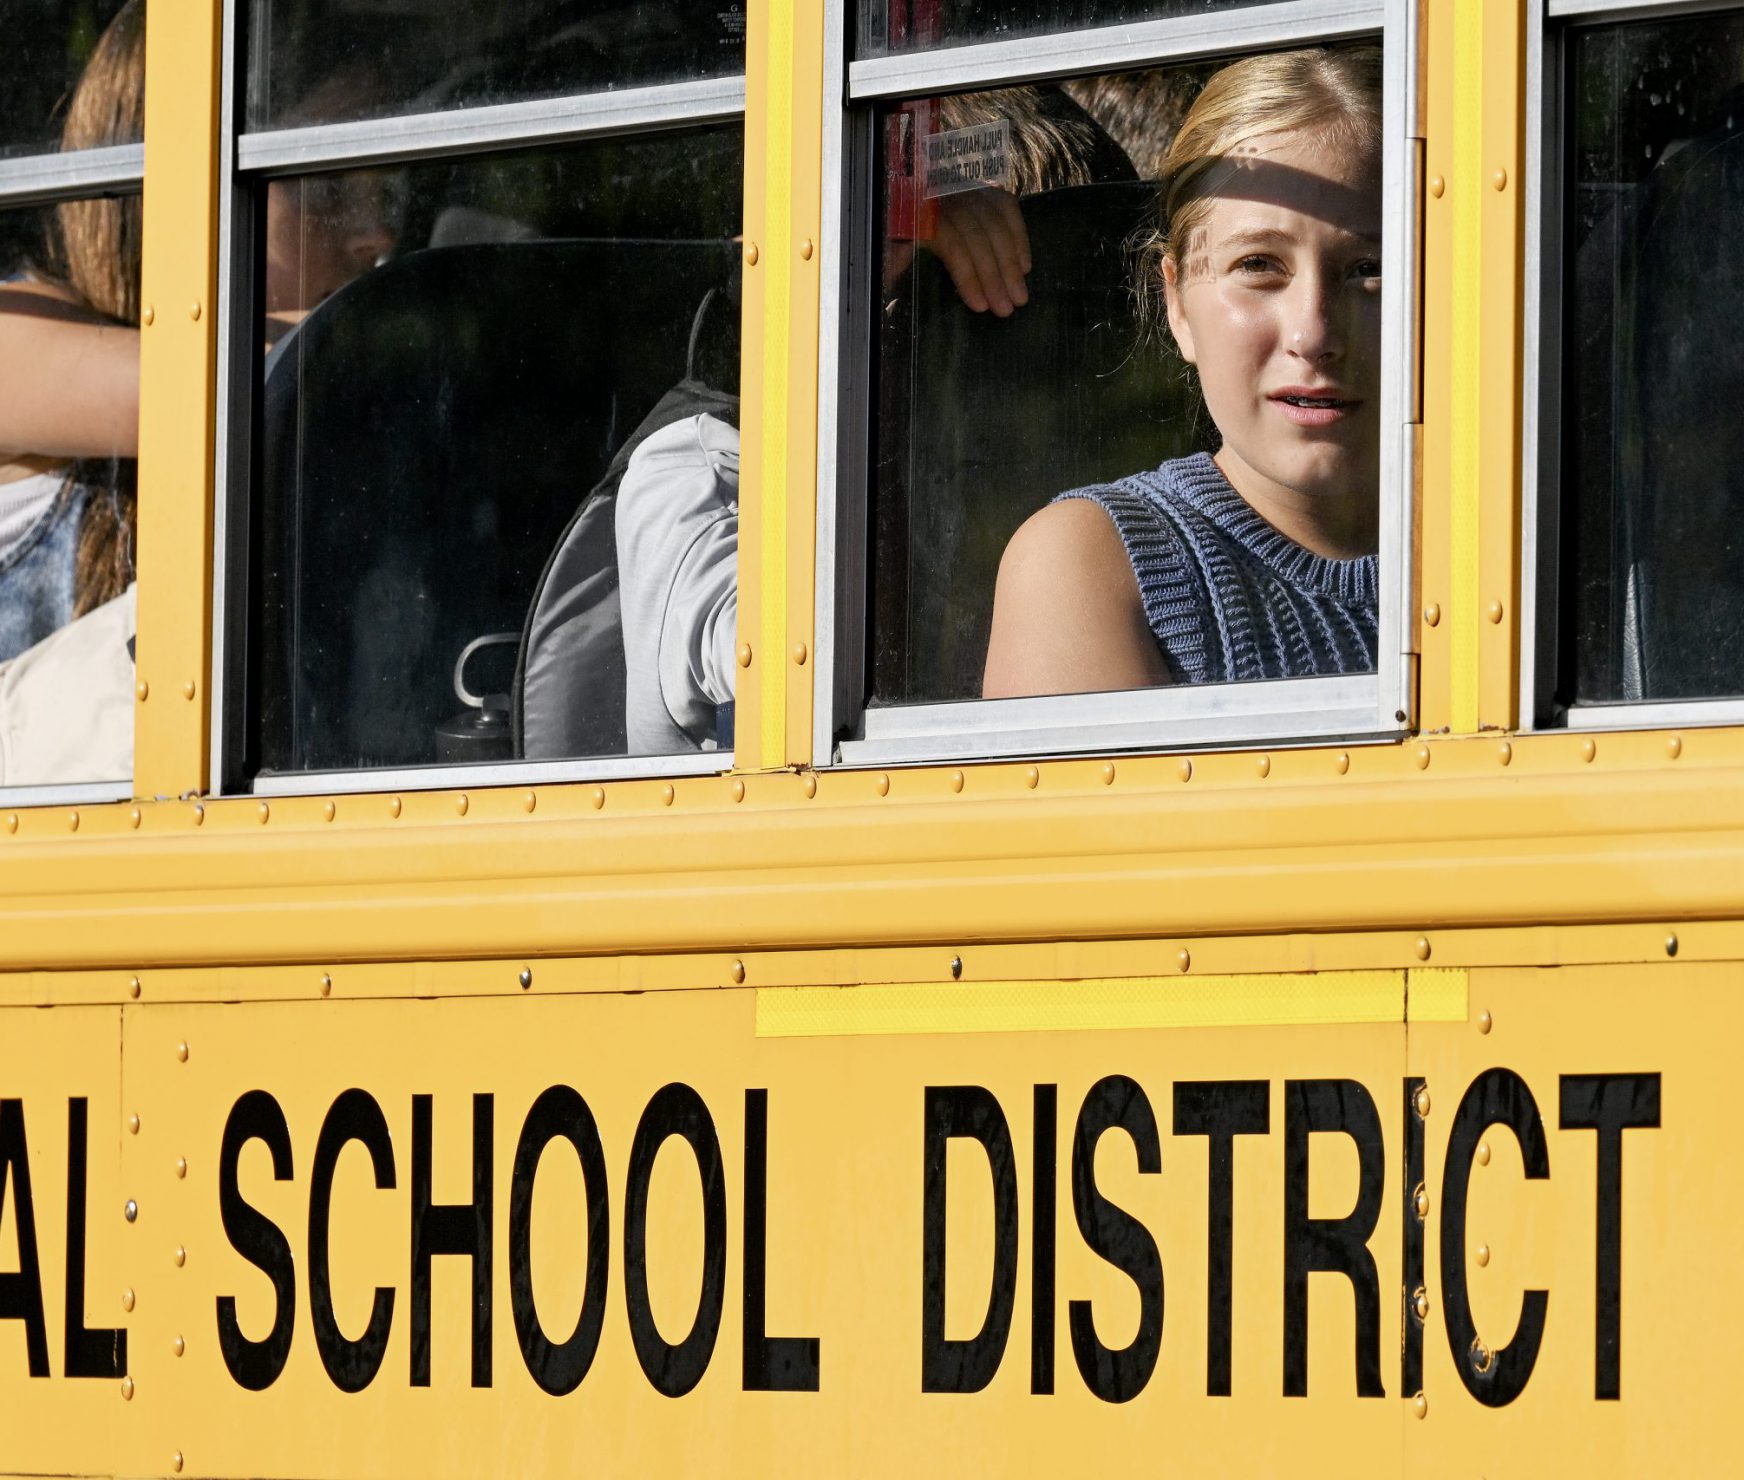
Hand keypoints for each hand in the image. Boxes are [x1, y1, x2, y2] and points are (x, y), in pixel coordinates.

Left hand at [885, 185, 1031, 316]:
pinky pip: (1006, 207)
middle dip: (995, 275)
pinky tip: (1025, 266)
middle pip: (978, 235)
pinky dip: (1019, 235)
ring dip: (1011, 262)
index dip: (967, 275)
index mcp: (918, 210)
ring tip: (1020, 295)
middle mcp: (945, 195)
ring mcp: (965, 188)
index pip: (951, 242)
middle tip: (1007, 309)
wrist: (896, 187)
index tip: (980, 306)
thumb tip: (888, 282)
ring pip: (996, 223)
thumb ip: (889, 261)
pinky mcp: (980, 186)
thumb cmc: (891, 228)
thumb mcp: (883, 243)